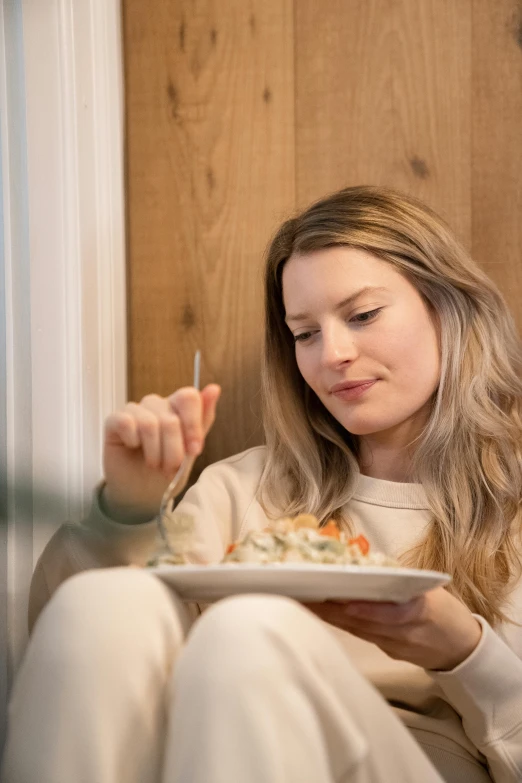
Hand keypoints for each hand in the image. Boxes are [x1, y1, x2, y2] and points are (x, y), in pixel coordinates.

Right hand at [102, 384, 220, 521]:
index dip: (193, 425)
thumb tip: (214, 388)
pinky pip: (126, 422)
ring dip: (154, 452)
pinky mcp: (114, 420)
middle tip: (170, 468)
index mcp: (177, 408)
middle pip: (171, 419)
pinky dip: (133, 441)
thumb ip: (203, 419)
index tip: (195, 450)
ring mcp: (135, 411)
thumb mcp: (191, 450)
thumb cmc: (167, 470)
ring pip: (150, 423)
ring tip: (154, 465)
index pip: (189, 397)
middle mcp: (157, 405)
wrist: (143, 495)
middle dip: (174, 451)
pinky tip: (133, 448)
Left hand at [304, 587, 481, 670]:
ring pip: (356, 630)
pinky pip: (359, 635)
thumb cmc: (446, 612)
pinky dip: (340, 623)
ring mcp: (393, 646)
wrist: (462, 650)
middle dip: (332, 609)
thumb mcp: (431, 590)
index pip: (390, 613)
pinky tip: (321, 612)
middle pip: (363, 622)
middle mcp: (404, 633)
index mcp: (421, 612)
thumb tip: (365, 561)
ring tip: (303, 600)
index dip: (366, 610)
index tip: (342, 600)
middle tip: (304, 593)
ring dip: (329, 616)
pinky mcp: (386, 651)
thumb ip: (401, 580)